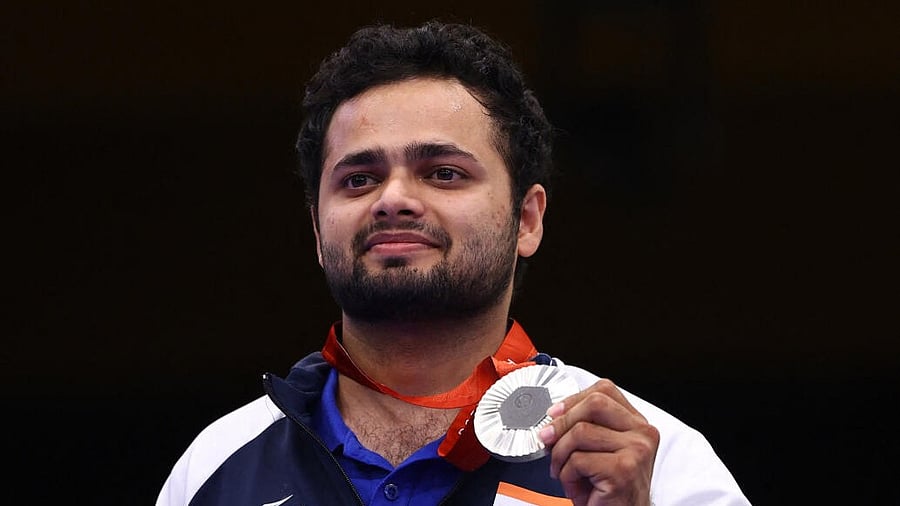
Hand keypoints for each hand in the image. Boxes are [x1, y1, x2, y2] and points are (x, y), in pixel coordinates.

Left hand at [538, 379, 659, 505]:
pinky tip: (576, 485)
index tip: (554, 413)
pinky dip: (567, 474)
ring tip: (563, 471)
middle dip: (561, 422)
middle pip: (594, 404)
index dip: (573, 399)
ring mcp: (637, 450)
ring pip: (580, 432)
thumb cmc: (608, 490)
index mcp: (637, 424)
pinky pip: (578, 460)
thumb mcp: (599, 451)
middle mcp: (643, 433)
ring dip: (560, 454)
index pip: (604, 390)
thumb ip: (586, 427)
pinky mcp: (624, 469)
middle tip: (547, 439)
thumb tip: (553, 416)